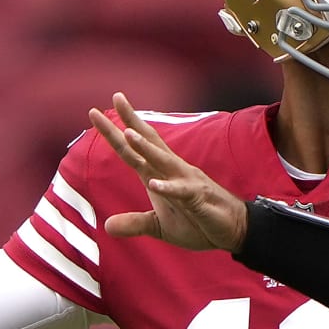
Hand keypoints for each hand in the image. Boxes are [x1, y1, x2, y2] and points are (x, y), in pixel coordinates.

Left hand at [93, 92, 248, 251]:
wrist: (232, 231)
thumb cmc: (198, 223)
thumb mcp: (160, 227)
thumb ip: (135, 223)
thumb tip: (107, 226)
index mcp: (158, 175)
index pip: (132, 151)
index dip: (114, 133)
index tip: (95, 113)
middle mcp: (171, 171)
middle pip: (148, 142)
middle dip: (130, 122)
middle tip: (116, 97)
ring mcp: (186, 182)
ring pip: (163, 161)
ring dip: (146, 148)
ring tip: (128, 133)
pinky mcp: (198, 199)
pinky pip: (182, 191)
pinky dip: (169, 188)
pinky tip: (156, 184)